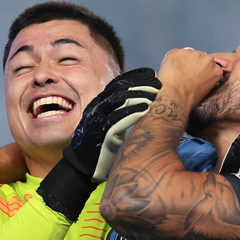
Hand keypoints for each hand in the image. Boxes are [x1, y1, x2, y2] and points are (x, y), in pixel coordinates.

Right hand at [67, 67, 160, 181]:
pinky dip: (132, 112)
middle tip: (157, 82)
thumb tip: (140, 102)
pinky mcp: (100, 132)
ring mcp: (97, 119)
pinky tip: (145, 109)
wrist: (81, 165)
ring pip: (119, 101)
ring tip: (154, 93)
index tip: (150, 73)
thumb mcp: (108, 123)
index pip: (117, 84)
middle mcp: (97, 108)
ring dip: (138, 95)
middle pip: (119, 89)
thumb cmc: (98, 146)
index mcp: (98, 104)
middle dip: (140, 84)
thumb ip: (119, 112)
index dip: (134, 77)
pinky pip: (117, 119)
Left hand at [156, 48, 222, 112]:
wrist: (175, 97)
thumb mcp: (206, 89)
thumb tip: (201, 72)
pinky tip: (171, 70)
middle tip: (185, 74)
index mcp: (216, 69)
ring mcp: (194, 54)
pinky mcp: (180, 52)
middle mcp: (207, 59)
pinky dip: (172, 60)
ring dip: (183, 60)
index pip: (209, 64)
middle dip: (193, 63)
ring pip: (187, 54)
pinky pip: (175, 53)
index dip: (200, 69)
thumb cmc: (189, 98)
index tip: (195, 73)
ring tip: (177, 73)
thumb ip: (207, 76)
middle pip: (199, 57)